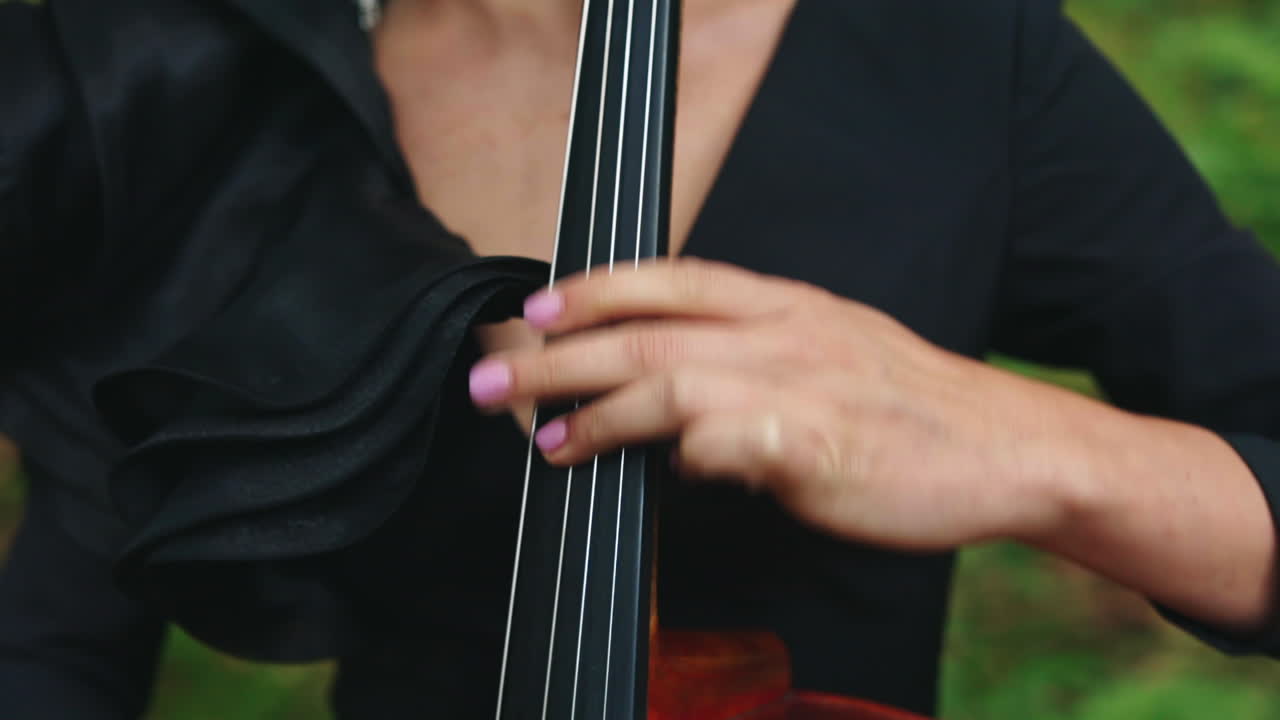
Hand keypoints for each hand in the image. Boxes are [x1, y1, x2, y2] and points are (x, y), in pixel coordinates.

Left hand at [469, 259, 1075, 550]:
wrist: (1003, 446)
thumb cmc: (912, 405)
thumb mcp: (833, 346)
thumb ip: (754, 354)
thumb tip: (676, 401)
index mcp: (786, 305)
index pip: (671, 281)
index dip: (596, 289)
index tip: (538, 307)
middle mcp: (784, 335)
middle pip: (647, 335)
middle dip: (560, 356)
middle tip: (497, 379)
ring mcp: (798, 390)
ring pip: (671, 386)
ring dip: (598, 415)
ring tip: (551, 441)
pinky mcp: (815, 451)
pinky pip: (727, 448)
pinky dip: (683, 458)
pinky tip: (664, 474)